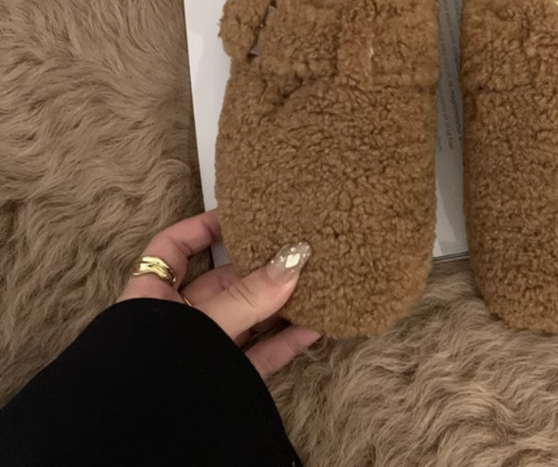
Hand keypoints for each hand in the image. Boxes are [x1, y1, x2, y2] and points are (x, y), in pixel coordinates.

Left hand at [118, 209, 319, 377]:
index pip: (171, 249)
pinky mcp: (226, 379)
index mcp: (151, 299)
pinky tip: (314, 327)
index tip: (240, 214)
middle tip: (293, 248)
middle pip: (221, 283)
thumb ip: (248, 296)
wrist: (142, 446)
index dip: (202, 227)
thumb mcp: (204, 325)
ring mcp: (203, 352)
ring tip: (314, 283)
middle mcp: (176, 322)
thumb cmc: (157, 376)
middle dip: (258, 267)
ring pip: (246, 318)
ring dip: (279, 303)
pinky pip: (259, 353)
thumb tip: (294, 260)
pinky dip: (285, 340)